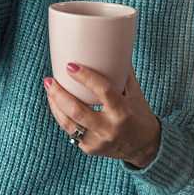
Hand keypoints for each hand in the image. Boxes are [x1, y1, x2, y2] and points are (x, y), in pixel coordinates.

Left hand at [43, 62, 160, 168]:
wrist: (144, 147)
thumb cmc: (138, 112)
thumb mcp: (135, 92)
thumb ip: (121, 71)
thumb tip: (109, 46)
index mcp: (123, 111)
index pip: (103, 91)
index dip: (86, 78)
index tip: (70, 66)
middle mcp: (110, 129)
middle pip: (78, 111)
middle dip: (59, 94)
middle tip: (49, 79)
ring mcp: (99, 142)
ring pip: (68, 124)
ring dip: (55, 104)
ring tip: (49, 88)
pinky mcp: (90, 149)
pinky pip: (70, 131)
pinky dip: (61, 115)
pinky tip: (56, 103)